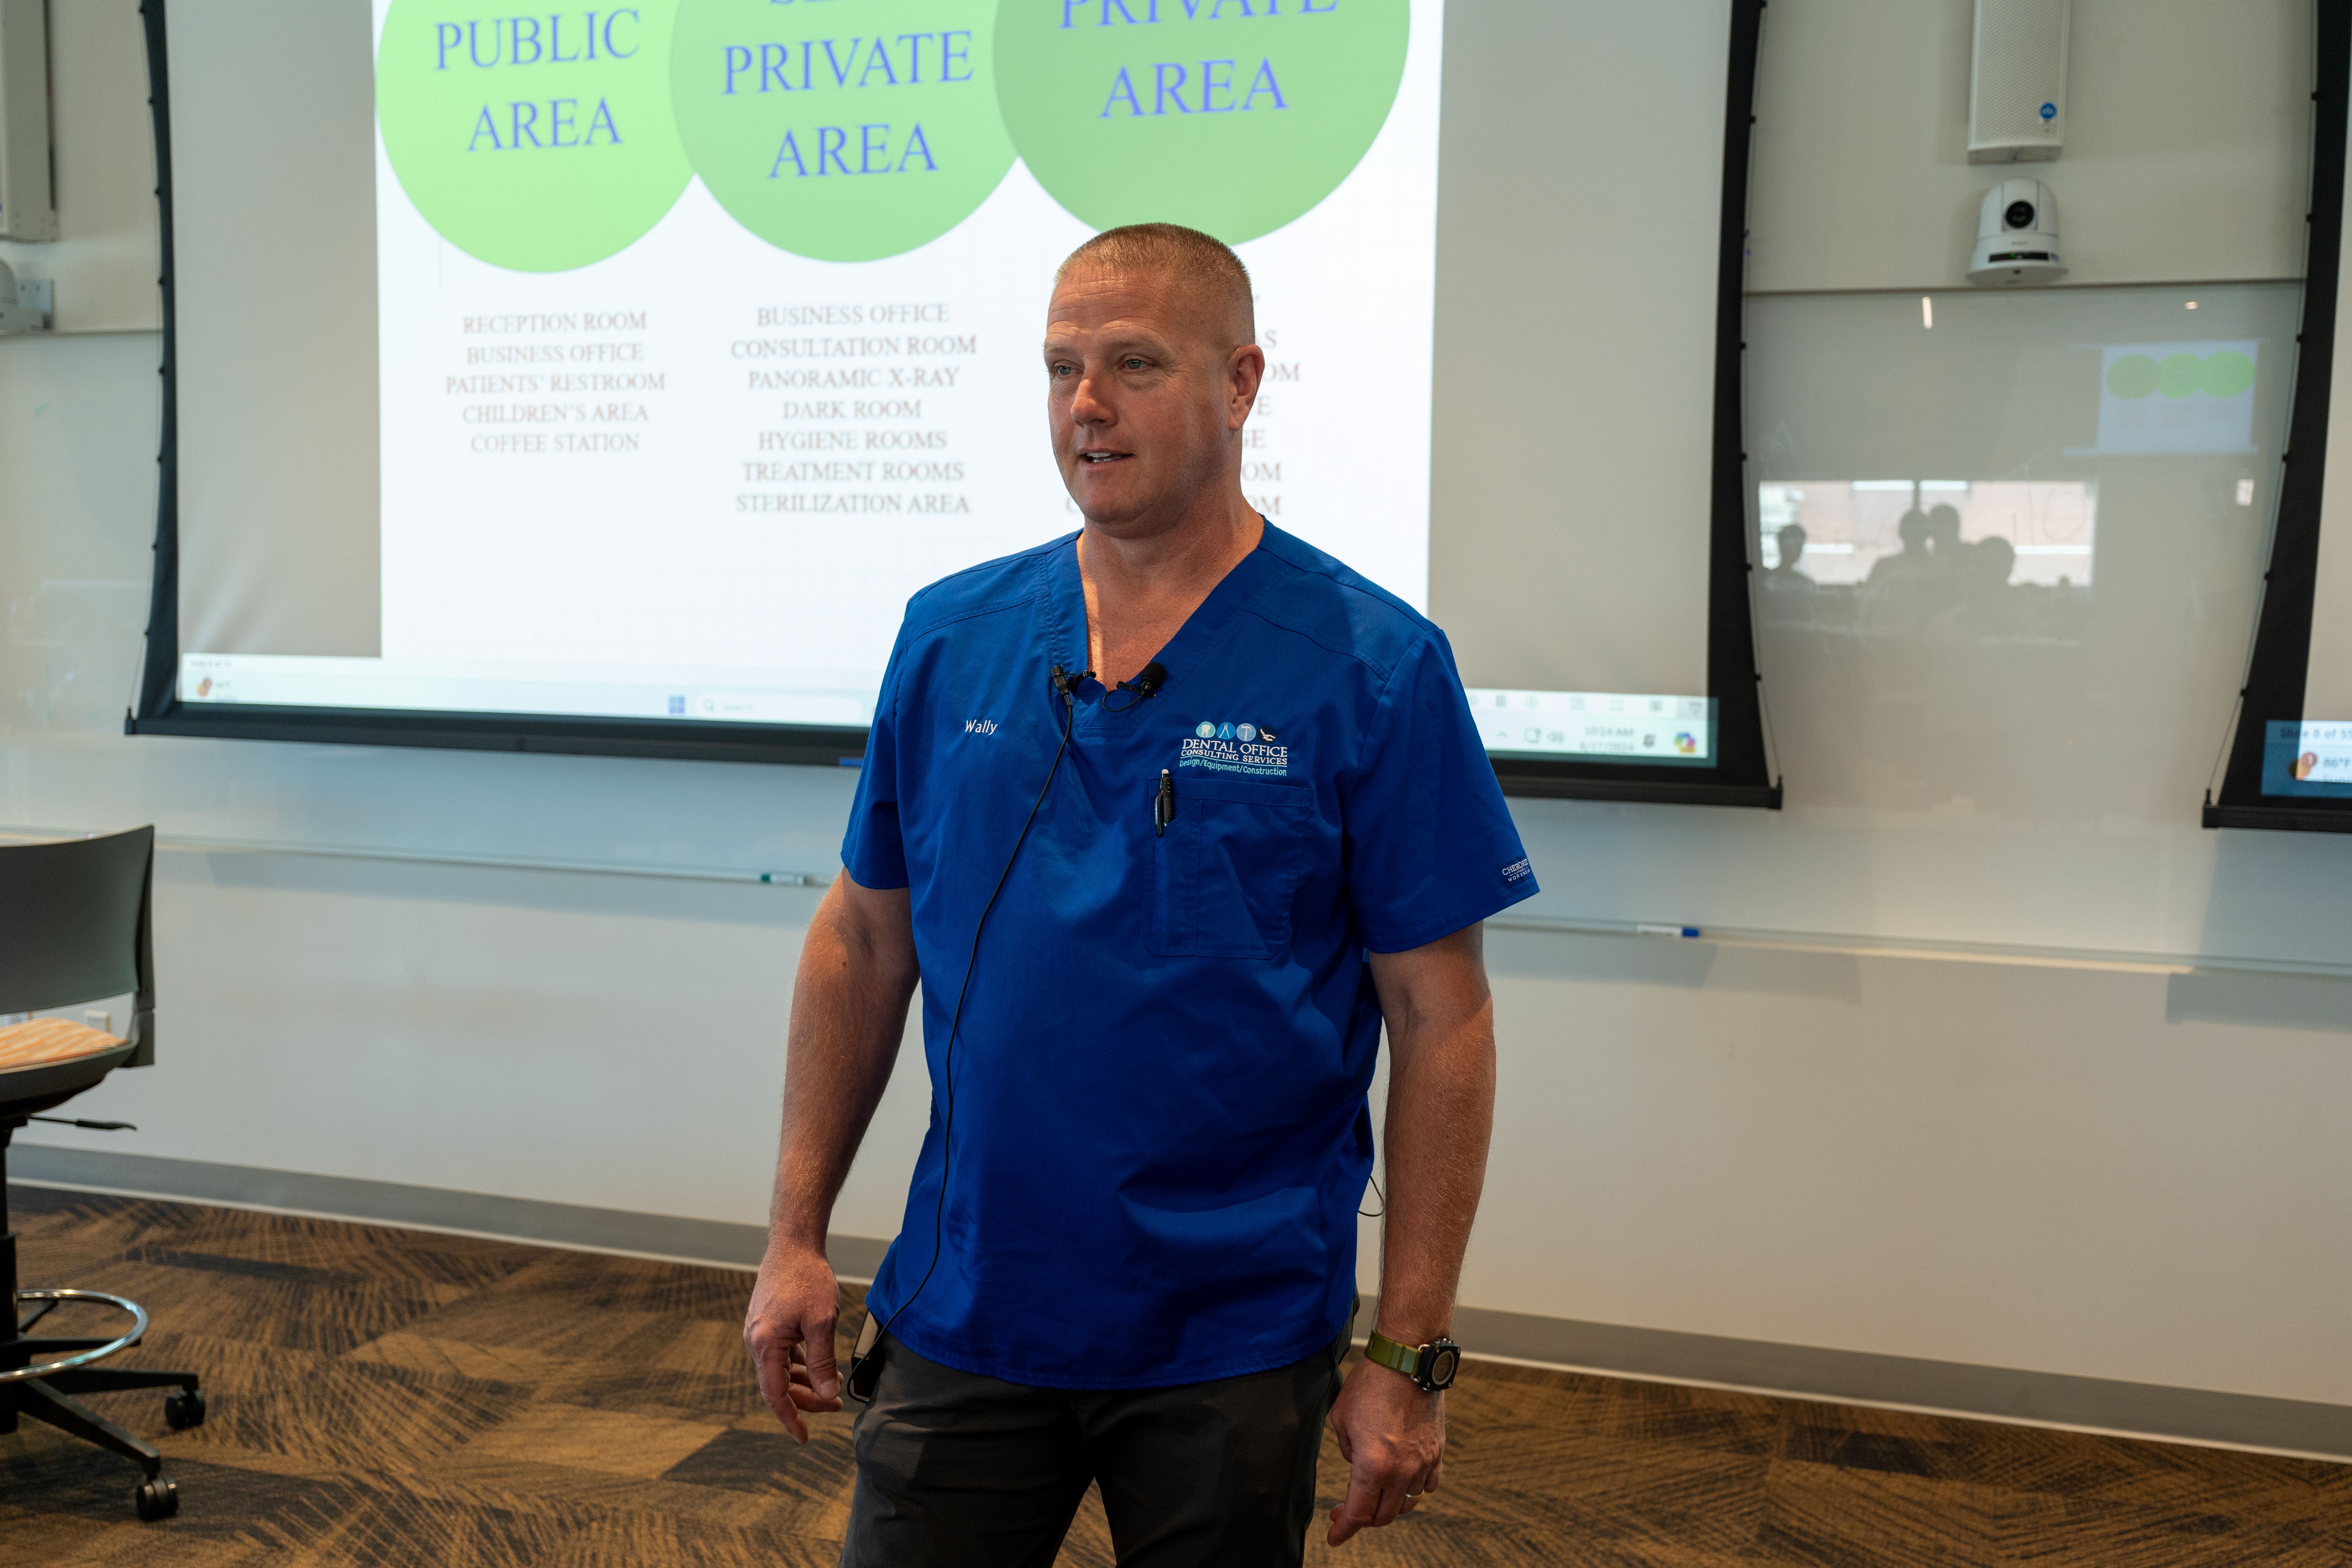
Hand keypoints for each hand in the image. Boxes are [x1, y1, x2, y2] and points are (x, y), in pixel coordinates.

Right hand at [743, 1237, 842, 1441]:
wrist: (793, 1244)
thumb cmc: (808, 1278)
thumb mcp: (822, 1322)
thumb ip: (822, 1361)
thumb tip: (826, 1394)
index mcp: (765, 1344)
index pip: (774, 1394)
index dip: (790, 1418)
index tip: (803, 1437)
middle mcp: (756, 1340)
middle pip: (778, 1384)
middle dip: (805, 1399)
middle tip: (834, 1406)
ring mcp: (760, 1331)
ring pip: (781, 1370)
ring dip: (805, 1382)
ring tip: (833, 1387)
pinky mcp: (767, 1323)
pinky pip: (782, 1354)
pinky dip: (800, 1364)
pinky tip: (820, 1367)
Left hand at [1324, 1351, 1445, 1545]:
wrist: (1408, 1358)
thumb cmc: (1370, 1383)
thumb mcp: (1341, 1419)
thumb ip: (1348, 1451)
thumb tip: (1358, 1464)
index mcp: (1372, 1465)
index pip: (1358, 1514)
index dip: (1343, 1530)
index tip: (1334, 1536)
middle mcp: (1401, 1471)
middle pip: (1383, 1516)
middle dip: (1362, 1519)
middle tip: (1345, 1511)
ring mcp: (1423, 1462)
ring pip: (1407, 1503)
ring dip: (1388, 1506)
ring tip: (1373, 1497)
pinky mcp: (1437, 1450)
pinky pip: (1429, 1484)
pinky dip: (1414, 1490)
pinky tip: (1403, 1483)